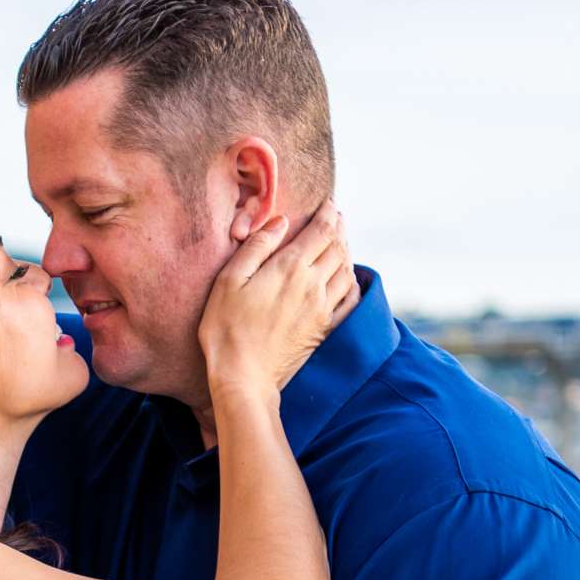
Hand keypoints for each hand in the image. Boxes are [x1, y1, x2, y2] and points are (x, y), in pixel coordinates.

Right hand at [196, 202, 357, 397]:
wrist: (243, 376)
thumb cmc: (227, 328)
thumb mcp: (229, 281)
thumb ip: (257, 246)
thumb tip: (281, 222)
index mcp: (291, 268)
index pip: (322, 230)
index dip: (329, 213)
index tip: (329, 203)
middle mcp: (313, 284)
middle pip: (338, 247)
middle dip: (339, 228)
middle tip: (336, 217)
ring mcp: (323, 308)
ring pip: (346, 269)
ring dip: (346, 251)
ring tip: (340, 241)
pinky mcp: (324, 328)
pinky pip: (349, 298)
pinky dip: (352, 281)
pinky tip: (347, 278)